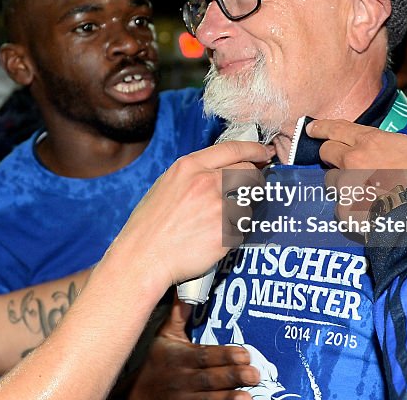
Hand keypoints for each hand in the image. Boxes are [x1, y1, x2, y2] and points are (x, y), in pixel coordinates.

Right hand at [111, 140, 272, 287]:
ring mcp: (218, 207)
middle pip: (248, 171)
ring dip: (241, 209)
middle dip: (255, 178)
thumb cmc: (149, 226)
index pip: (233, 148)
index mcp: (189, 167)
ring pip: (247, 201)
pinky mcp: (226, 232)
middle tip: (253, 186)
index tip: (263, 152)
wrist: (143, 258)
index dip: (253, 149)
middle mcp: (206, 182)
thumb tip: (217, 171)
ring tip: (218, 221)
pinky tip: (213, 238)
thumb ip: (193, 175)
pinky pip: (241, 228)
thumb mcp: (166, 186)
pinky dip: (232, 232)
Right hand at [128, 296, 257, 399]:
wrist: (137, 395)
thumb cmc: (155, 362)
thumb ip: (178, 314)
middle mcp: (182, 379)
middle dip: (232, 375)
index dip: (224, 355)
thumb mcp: (163, 337)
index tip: (244, 354)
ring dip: (229, 396)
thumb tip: (184, 285)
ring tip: (249, 394)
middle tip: (254, 373)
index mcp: (179, 357)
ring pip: (210, 398)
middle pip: (209, 377)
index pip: (203, 355)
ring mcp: (184, 398)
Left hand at [307, 121, 406, 221]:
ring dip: (340, 181)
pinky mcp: (344, 211)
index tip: (312, 128)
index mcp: (371, 142)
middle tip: (340, 159)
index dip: (322, 127)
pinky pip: (339, 206)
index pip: (337, 128)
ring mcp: (346, 187)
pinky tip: (362, 211)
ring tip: (357, 189)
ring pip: (331, 180)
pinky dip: (348, 207)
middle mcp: (352, 161)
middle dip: (330, 153)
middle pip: (327, 152)